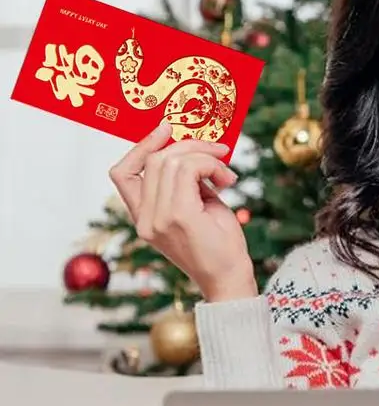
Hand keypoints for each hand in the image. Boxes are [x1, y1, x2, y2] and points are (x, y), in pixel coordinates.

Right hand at [109, 122, 257, 301]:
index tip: (166, 128)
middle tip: (219, 152)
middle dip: (189, 145)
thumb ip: (186, 180)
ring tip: (225, 174)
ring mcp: (159, 219)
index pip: (121, 173)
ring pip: (171, 161)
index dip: (140, 146)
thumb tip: (193, 148)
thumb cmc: (218, 242)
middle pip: (152, 160)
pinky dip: (211, 165)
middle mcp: (145, 219)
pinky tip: (227, 180)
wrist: (230, 277)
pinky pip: (189, 170)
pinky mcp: (179, 217)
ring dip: (206, 157)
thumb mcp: (197, 205)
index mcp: (143, 217)